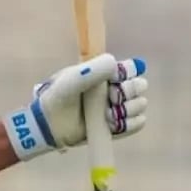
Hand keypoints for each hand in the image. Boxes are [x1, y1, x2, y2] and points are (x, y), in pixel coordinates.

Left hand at [3, 53, 147, 160]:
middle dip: (128, 92)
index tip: (115, 79)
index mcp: (104, 73)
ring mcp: (117, 108)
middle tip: (110, 99)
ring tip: (107, 115)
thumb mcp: (71, 80)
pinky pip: (138, 123)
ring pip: (140, 104)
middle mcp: (114, 89)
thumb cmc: (58, 97)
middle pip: (140, 85)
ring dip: (128, 109)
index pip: (130, 67)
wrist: (50, 125)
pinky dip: (129, 124)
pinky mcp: (118, 127)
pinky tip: (112, 124)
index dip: (128, 72)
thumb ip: (92, 70)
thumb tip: (115, 63)